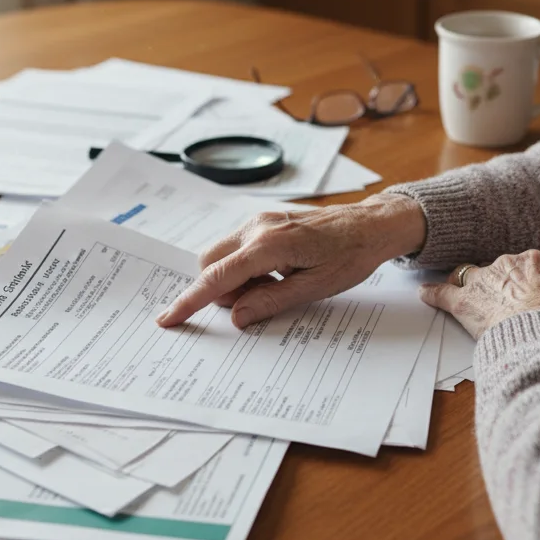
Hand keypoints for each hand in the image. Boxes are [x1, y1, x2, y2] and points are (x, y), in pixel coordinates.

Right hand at [156, 194, 426, 328]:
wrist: (371, 225)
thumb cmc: (350, 256)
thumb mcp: (314, 288)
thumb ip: (271, 302)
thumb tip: (236, 317)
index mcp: (268, 245)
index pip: (217, 278)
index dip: (191, 301)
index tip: (168, 318)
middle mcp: (258, 227)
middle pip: (210, 263)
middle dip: (219, 290)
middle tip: (256, 303)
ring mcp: (260, 220)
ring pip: (223, 255)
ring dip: (234, 279)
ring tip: (275, 286)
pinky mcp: (266, 221)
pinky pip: (239, 248)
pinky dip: (246, 267)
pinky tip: (278, 274)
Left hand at [420, 250, 539, 338]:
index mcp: (535, 261)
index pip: (528, 267)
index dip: (529, 284)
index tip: (530, 296)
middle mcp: (506, 265)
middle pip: (498, 272)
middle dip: (498, 285)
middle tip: (501, 303)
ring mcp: (482, 281)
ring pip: (468, 276)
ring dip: (464, 284)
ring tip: (462, 292)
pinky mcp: (464, 302)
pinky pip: (443, 294)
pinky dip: (433, 294)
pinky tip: (425, 294)